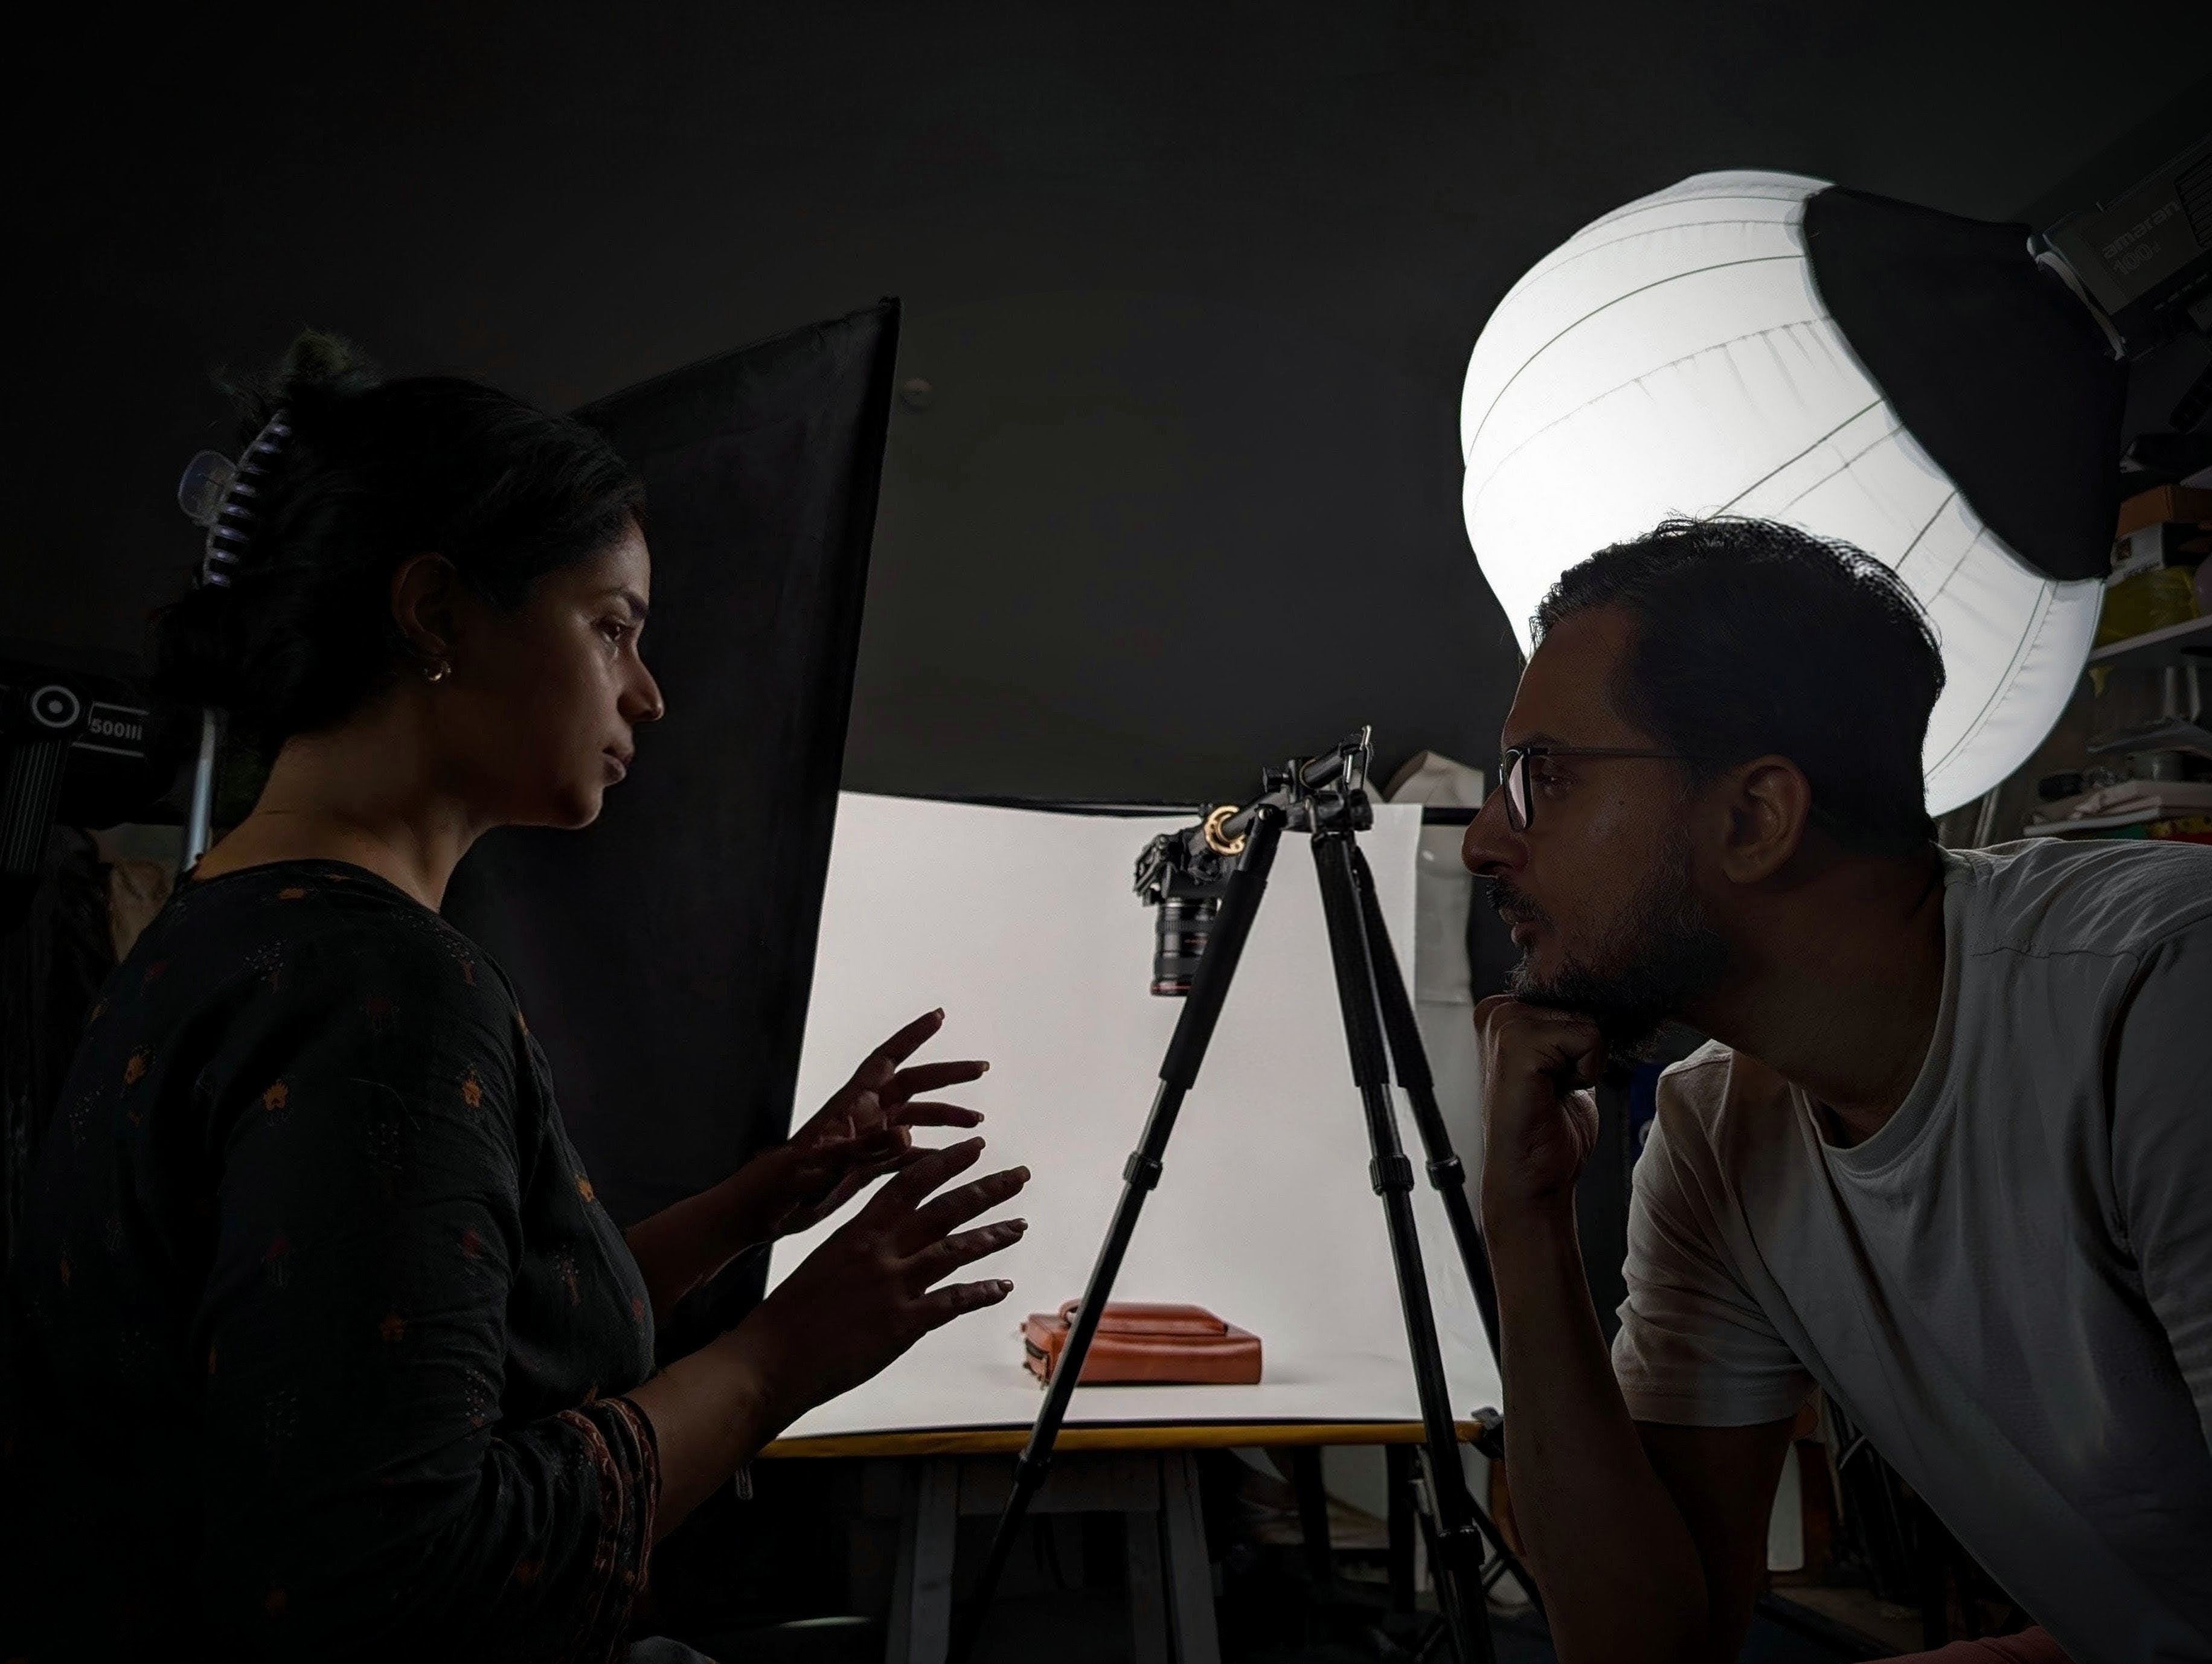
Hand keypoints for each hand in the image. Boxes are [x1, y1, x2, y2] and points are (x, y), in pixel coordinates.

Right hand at [740, 1137, 1028, 1421]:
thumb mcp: (825, 1261)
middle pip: (945, 1209)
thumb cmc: (790, 1313)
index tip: (974, 1148)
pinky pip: (953, 1302)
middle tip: (1019, 1175)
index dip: (946, 1162)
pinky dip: (982, 1292)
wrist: (771, 1357)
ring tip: (1020, 1225)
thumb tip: (884, 1238)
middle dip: (987, 1189)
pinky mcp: (902, 1324)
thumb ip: (860, 1246)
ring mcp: (893, 1287)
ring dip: (993, 1236)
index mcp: (859, 1231)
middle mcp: (881, 1252)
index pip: (911, 1183)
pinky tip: (1002, 1286)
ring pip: (955, 1250)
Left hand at [759, 1009, 989, 1238]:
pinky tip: (950, 1160)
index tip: (939, 1016)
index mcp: (851, 1106)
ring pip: (914, 1120)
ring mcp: (865, 1141)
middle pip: (912, 1086)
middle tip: (980, 1068)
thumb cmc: (782, 1183)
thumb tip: (909, 1137)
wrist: (760, 1212)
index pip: (886, 1060)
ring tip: (977, 1124)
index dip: (912, 1037)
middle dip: (946, 1076)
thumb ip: (866, 1150)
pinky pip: (905, 1155)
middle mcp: (863, 1117)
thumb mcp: (825, 1166)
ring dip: (944, 1117)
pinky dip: (929, 1154)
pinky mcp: (865, 1167)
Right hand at [1473, 995, 1604, 1221]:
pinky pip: (1588, 1038)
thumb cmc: (1548, 1128)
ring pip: (1588, 1020)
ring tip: (1554, 1090)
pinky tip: (1555, 1094)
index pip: (1574, 992)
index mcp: (1503, 1010)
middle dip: (1585, 1049)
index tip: (1559, 1073)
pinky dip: (1586, 1071)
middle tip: (1556, 1086)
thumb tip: (1609, 998)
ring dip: (1585, 1062)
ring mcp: (1503, 1024)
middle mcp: (1497, 1010)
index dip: (1583, 1038)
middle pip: (1583, 1003)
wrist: (1534, 1177)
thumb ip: (1573, 1025)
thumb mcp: (1565, 1061)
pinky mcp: (1518, 1044)